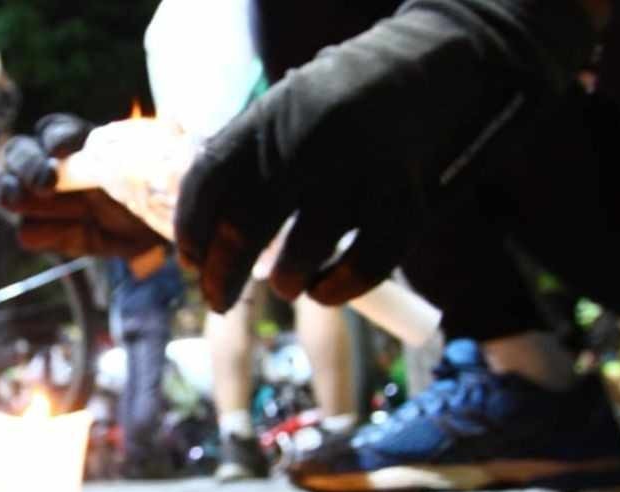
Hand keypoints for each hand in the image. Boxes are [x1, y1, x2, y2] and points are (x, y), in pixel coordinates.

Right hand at [0, 114, 168, 257]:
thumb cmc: (146, 185)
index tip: (65, 150)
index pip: (53, 130)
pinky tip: (59, 231)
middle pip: (19, 152)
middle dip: (28, 164)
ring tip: (17, 199)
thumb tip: (119, 148)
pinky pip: (30, 232)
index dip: (58, 137)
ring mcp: (41, 200)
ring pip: (9, 187)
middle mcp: (48, 165)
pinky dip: (44, 232)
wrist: (156, 225)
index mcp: (71, 140)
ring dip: (13, 192)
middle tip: (45, 181)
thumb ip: (117, 159)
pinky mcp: (44, 231)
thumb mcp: (138, 167)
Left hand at [174, 0, 596, 312]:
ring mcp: (357, 169)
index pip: (210, 181)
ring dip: (285, 281)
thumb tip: (200, 241)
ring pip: (303, 250)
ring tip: (284, 286)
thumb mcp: (282, 111)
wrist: (430, 64)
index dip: (191, 229)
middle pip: (246, 226)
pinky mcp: (404, 195)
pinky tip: (323, 292)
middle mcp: (307, 141)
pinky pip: (364, 262)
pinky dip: (338, 288)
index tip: (189, 260)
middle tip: (216, 299)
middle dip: (223, 275)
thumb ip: (244, 161)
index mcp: (268, 117)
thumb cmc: (337, 105)